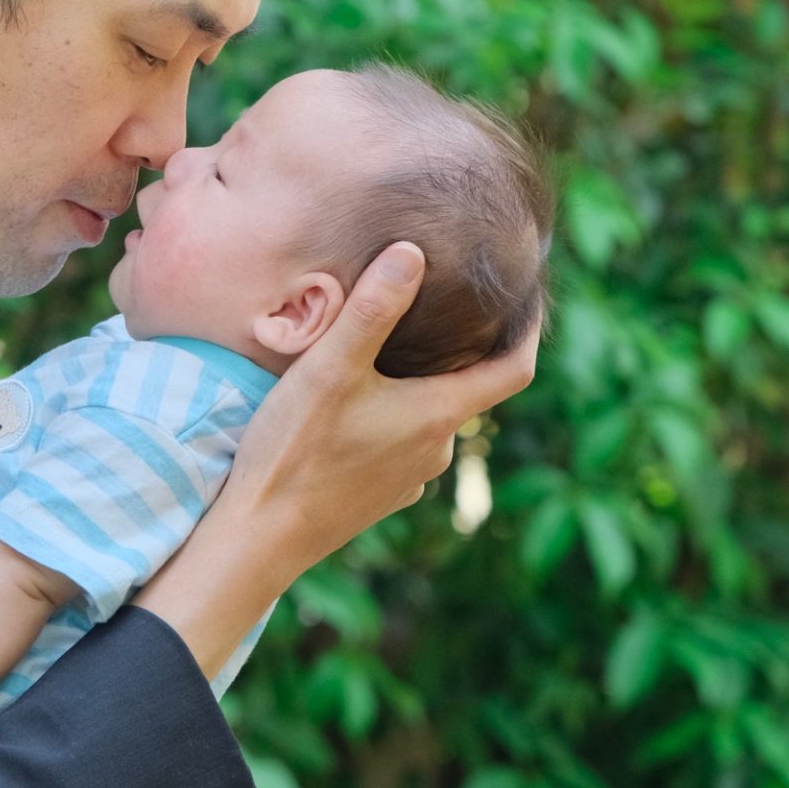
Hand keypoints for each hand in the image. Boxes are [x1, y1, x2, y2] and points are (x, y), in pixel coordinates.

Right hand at [221, 241, 539, 578]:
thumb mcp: (330, 367)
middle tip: (435, 303)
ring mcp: (409, 479)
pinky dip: (392, 415)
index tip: (526, 295)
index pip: (515, 370)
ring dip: (418, 382)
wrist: (259, 536)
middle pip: (466, 388)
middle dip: (458, 348)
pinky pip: (400, 443)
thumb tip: (413, 252)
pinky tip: (354, 401)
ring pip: (428, 415)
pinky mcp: (381, 496)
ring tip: (386, 346)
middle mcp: (435, 450)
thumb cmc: (296, 449)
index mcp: (437, 415)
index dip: (529, 330)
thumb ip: (372, 308)